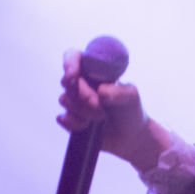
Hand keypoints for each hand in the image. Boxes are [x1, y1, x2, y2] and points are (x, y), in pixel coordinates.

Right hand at [56, 49, 170, 170]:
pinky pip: (63, 118)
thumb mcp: (131, 97)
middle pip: (67, 82)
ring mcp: (75, 101)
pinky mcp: (72, 119)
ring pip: (65, 100)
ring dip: (83, 111)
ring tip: (101, 118)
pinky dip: (74, 123)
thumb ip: (119, 91)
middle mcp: (81, 84)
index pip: (73, 56)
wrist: (130, 136)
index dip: (69, 63)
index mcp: (94, 72)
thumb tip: (100, 91)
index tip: (73, 76)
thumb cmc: (131, 111)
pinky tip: (87, 126)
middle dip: (83, 96)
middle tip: (100, 107)